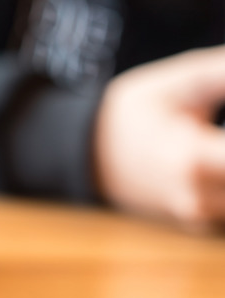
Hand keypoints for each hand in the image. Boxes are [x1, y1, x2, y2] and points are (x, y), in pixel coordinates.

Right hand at [95, 45, 224, 231]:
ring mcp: (197, 218)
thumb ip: (221, 73)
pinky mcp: (198, 225)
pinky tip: (218, 155)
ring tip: (219, 140)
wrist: (86, 156)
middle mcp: (196, 198)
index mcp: (190, 159)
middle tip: (224, 131)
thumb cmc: (130, 114)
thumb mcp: (173, 84)